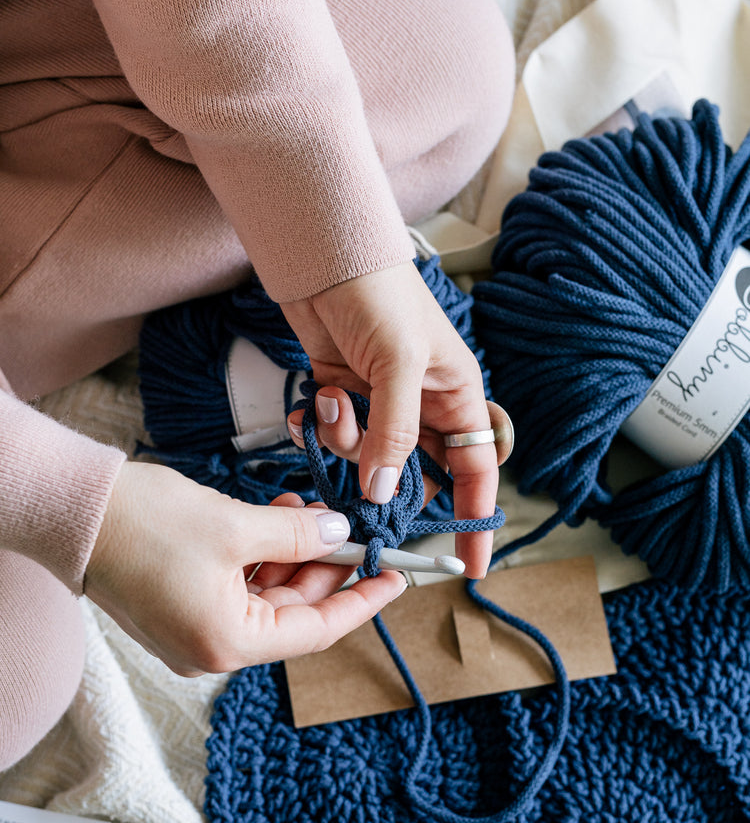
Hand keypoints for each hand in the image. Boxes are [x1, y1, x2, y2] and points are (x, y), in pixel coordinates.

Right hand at [84, 461, 406, 677]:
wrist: (73, 512)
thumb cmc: (144, 524)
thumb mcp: (235, 526)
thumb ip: (298, 535)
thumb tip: (340, 535)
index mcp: (227, 644)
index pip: (317, 630)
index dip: (362, 600)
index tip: (397, 577)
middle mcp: (211, 649)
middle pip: (292, 612)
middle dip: (324, 566)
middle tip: (348, 526)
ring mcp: (193, 631)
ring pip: (267, 596)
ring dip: (293, 554)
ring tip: (308, 511)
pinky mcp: (180, 608)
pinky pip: (239, 589)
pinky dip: (262, 557)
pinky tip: (277, 518)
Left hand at [282, 262, 504, 576]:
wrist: (323, 257)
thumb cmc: (379, 297)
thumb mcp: (399, 365)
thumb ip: (395, 434)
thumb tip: (385, 494)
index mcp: (457, 396)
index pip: (478, 470)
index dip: (476, 518)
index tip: (470, 565)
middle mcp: (423, 405)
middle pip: (418, 472)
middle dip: (391, 486)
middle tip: (368, 499)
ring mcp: (381, 403)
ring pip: (369, 459)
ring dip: (347, 445)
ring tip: (334, 405)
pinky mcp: (343, 396)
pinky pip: (335, 438)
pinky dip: (320, 430)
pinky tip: (312, 403)